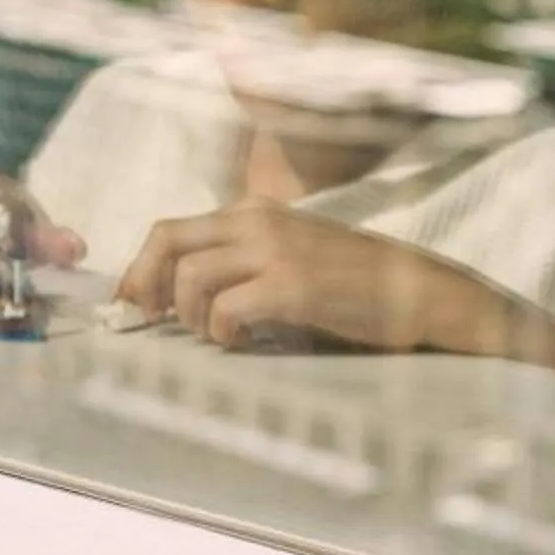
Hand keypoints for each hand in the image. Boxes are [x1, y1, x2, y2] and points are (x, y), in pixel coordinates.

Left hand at [118, 201, 511, 354]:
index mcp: (253, 212)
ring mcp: (276, 251)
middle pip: (166, 241)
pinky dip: (222, 331)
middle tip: (151, 318)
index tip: (131, 298)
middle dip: (145, 282)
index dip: (140, 265)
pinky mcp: (294, 286)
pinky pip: (227, 309)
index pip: (170, 228)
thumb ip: (242, 259)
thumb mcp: (291, 251)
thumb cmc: (354, 282)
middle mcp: (258, 222)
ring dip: (190, 315)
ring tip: (215, 334)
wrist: (424, 291)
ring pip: (190, 277)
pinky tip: (243, 342)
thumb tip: (179, 290)